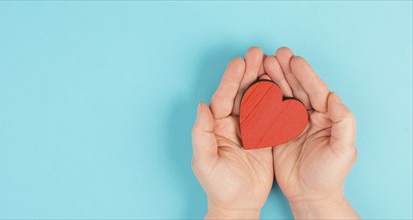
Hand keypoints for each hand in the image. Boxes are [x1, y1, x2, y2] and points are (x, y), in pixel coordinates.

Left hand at [191, 47, 272, 218]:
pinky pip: (269, 114)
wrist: (238, 204)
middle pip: (239, 93)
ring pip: (255, 99)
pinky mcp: (263, 136)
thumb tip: (201, 105)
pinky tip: (283, 85)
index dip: (230, 80)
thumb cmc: (218, 185)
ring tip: (270, 61)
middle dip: (247, 73)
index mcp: (215, 126)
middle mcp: (230, 123)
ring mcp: (248, 128)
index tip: (239, 63)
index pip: (222, 98)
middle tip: (256, 52)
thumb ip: (201, 133)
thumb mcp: (205, 161)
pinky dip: (275, 99)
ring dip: (262, 80)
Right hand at [263, 47, 358, 218]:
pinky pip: (268, 111)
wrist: (310, 195)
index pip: (316, 91)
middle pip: (297, 88)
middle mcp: (308, 115)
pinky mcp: (276, 131)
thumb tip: (334, 96)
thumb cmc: (330, 175)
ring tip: (263, 63)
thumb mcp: (344, 150)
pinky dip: (261, 98)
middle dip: (286, 70)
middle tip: (275, 54)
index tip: (294, 60)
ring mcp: (291, 122)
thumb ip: (344, 122)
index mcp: (326, 116)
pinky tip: (253, 86)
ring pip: (281, 95)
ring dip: (273, 79)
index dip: (306, 75)